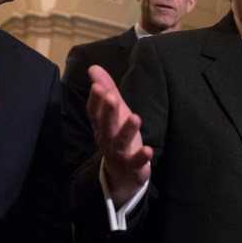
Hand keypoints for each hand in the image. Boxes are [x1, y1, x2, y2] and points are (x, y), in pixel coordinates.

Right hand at [87, 65, 152, 207]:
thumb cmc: (118, 136)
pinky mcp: (132, 167)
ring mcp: (118, 154)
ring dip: (126, 131)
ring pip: (120, 142)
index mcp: (101, 126)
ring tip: (136, 117)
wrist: (122, 174)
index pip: (95, 112)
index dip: (95, 100)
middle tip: (110, 97)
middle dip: (108, 111)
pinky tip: (148, 150)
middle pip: (106, 125)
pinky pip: (135, 163)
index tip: (96, 86)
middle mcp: (107, 139)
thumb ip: (107, 90)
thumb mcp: (115, 113)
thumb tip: (93, 67)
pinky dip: (141, 157)